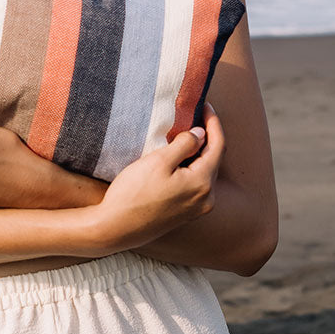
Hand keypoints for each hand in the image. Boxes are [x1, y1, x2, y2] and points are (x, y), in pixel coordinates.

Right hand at [94, 105, 224, 251]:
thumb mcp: (158, 161)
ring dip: (199, 152)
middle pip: (214, 159)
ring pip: (205, 171)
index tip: (205, 105)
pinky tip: (179, 158)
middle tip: (195, 115)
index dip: (213, 123)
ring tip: (186, 133)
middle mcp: (206, 198)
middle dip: (207, 136)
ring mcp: (197, 208)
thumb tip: (201, 134)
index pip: (218, 146)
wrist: (116, 228)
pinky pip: (197, 183)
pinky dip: (192, 166)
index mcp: (202, 183)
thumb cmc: (134, 193)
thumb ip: (184, 145)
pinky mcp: (186, 214)